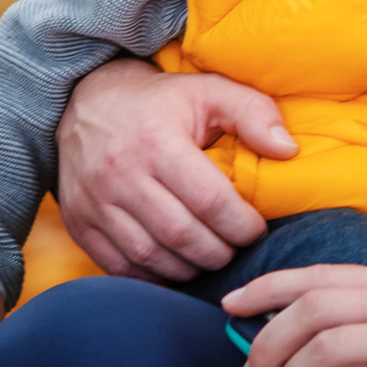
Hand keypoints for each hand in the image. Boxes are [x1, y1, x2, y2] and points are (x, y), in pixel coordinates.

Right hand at [56, 59, 287, 280]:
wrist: (86, 102)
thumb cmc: (159, 101)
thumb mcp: (209, 91)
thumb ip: (253, 113)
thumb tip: (288, 150)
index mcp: (156, 140)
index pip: (210, 201)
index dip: (241, 226)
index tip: (256, 230)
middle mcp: (119, 173)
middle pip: (182, 235)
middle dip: (219, 252)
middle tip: (235, 248)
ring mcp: (93, 201)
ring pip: (150, 256)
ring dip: (189, 268)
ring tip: (210, 257)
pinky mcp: (78, 222)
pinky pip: (119, 266)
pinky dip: (152, 275)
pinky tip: (175, 265)